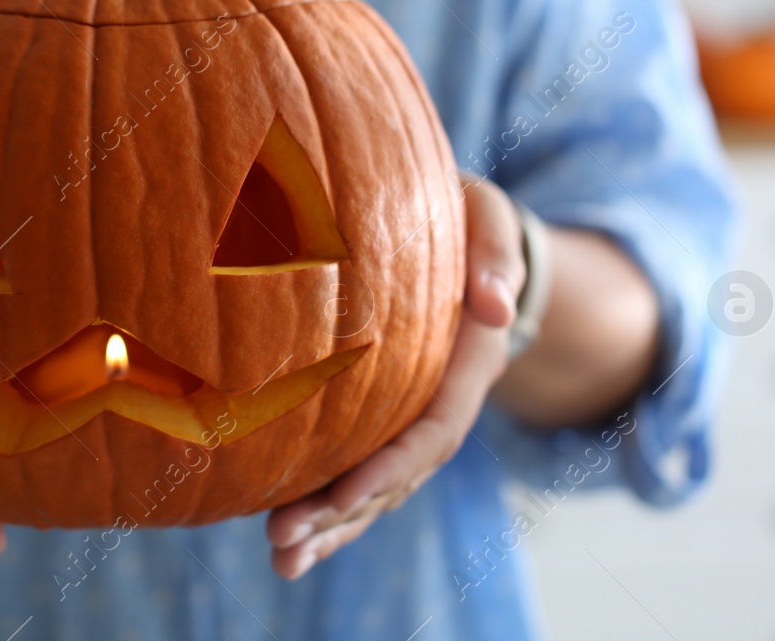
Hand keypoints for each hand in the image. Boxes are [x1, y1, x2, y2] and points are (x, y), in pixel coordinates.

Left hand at [266, 177, 525, 578]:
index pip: (433, 429)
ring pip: (376, 484)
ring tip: (281, 558)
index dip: (390, 467)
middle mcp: (442, 399)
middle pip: (399, 475)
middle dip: (344, 514)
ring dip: (331, 526)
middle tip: (286, 543)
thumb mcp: (487, 219)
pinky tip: (280, 530)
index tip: (343, 497)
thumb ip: (495, 256)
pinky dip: (323, 501)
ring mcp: (413, 412)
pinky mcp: (382, 412)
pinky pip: (355, 464)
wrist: (463, 230)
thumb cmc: (465, 216)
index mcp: (470, 360)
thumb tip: (494, 307)